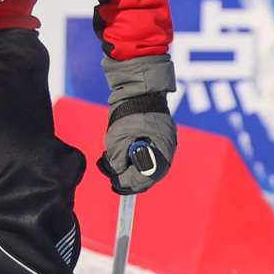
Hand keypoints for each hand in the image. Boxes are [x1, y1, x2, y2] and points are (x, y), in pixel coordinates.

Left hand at [98, 53, 176, 193]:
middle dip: (126, 177)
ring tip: (107, 161)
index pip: (146, 179)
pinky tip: (116, 154)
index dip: (128, 184)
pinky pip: (145, 156)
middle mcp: (166, 152)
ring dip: (126, 167)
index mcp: (161, 153)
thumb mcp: (117, 139)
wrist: (140, 89)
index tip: (113, 182)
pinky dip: (131, 158)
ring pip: (144, 167)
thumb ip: (117, 160)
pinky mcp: (156, 139)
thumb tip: (118, 173)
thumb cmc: (130, 112)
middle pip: (146, 176)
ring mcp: (162, 145)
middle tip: (110, 176)